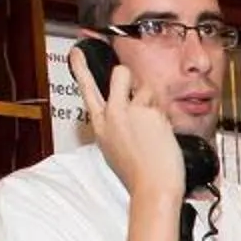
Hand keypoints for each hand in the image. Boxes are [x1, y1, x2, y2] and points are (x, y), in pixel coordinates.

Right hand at [71, 45, 183, 205]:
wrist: (154, 188)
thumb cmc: (138, 175)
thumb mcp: (114, 150)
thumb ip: (114, 127)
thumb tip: (123, 113)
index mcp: (100, 125)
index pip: (87, 90)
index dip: (81, 68)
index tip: (76, 53)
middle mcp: (113, 114)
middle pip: (120, 73)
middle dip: (128, 76)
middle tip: (134, 89)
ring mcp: (132, 111)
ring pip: (147, 89)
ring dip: (152, 103)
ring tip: (153, 130)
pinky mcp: (151, 112)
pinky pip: (162, 105)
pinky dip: (165, 118)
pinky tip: (162, 137)